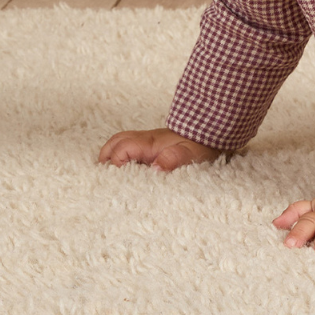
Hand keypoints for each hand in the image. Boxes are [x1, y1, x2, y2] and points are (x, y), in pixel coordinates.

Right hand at [98, 126, 223, 170]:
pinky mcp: (150, 146)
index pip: (121, 150)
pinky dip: (121, 156)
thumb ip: (174, 158)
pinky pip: (128, 147)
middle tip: (105, 178)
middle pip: (115, 143)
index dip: (115, 164)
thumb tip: (155, 168)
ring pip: (119, 143)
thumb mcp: (191, 154)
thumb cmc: (200, 145)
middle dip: (106, 158)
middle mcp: (144, 140)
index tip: (119, 180)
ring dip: (111, 156)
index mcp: (149, 142)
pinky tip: (123, 172)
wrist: (209, 134)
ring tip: (110, 176)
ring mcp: (146, 141)